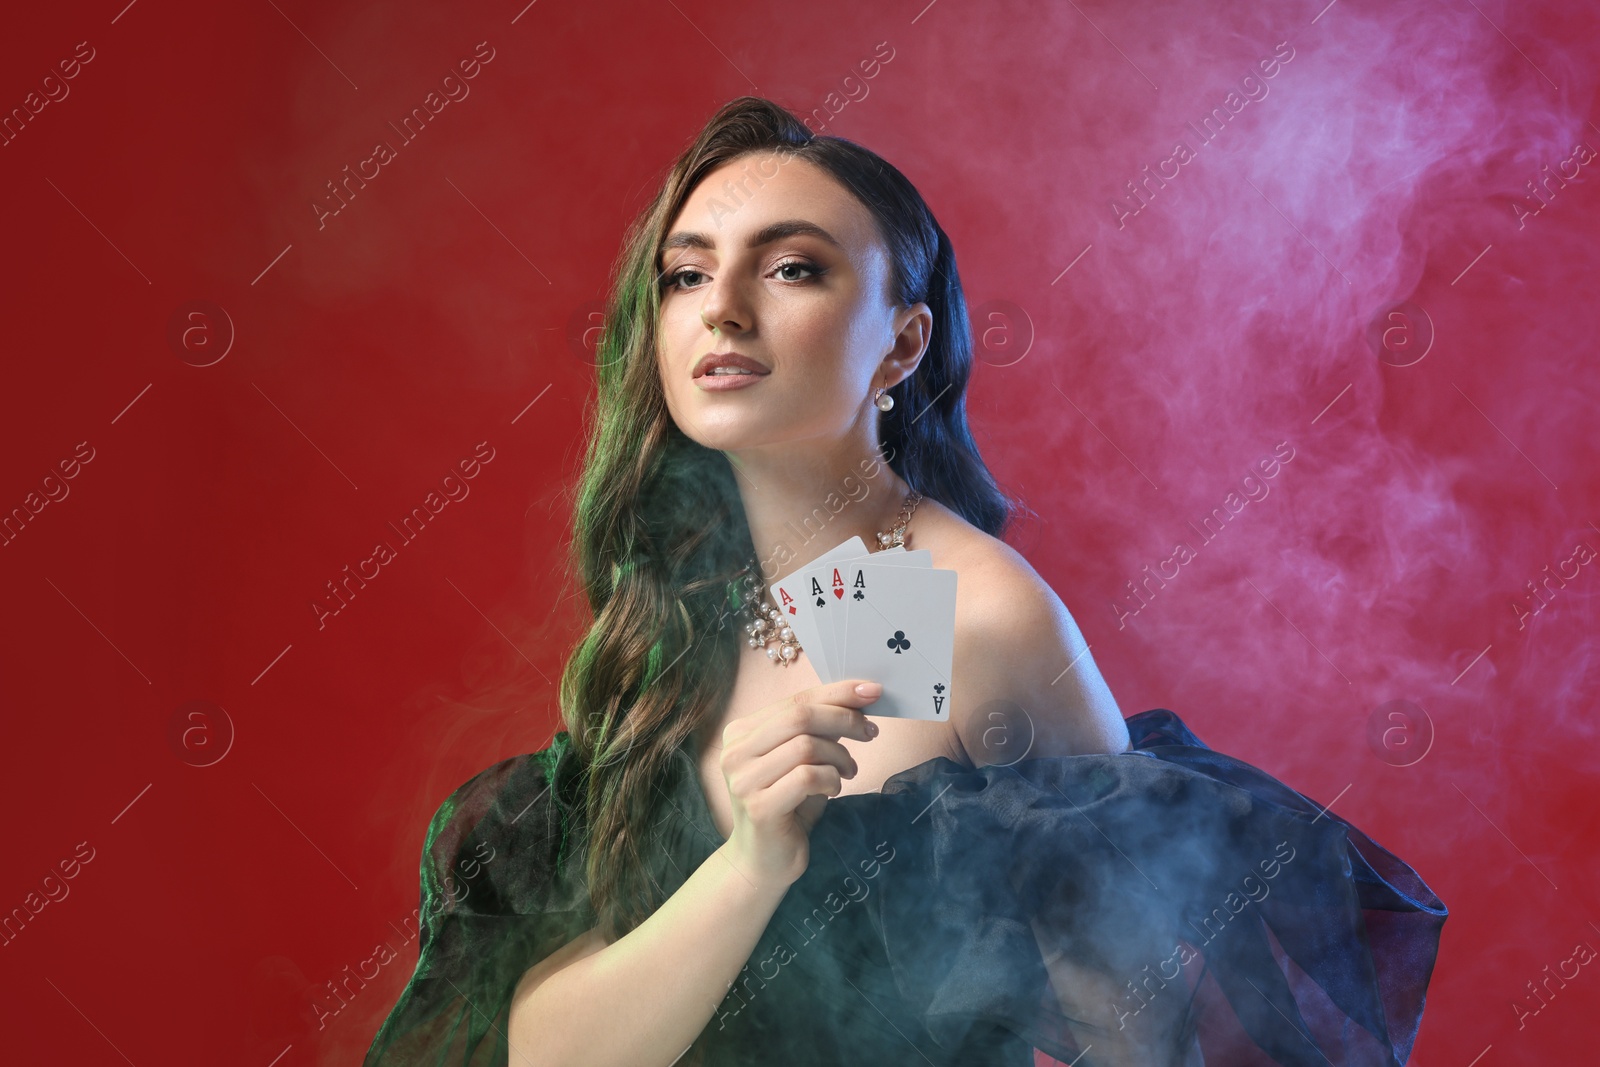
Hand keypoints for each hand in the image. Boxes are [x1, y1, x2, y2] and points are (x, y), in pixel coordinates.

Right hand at [717, 680, 880, 889]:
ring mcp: (744, 780)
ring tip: (849, 770)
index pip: (795, 701)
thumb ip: (816, 730)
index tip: (871, 691)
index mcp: (741, 732)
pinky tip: (833, 790)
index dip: (836, 693)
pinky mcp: (759, 807)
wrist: (763, 861)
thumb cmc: (787, 807)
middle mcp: (735, 751)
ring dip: (840, 756)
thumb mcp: (800, 761)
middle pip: (800, 717)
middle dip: (843, 719)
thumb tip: (859, 698)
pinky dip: (831, 779)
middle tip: (870, 731)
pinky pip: (808, 777)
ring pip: (806, 746)